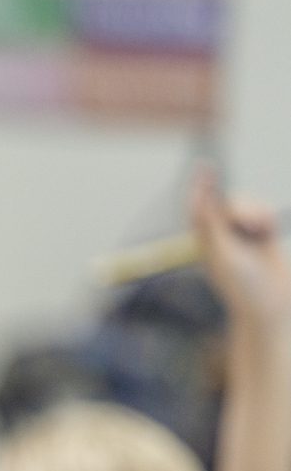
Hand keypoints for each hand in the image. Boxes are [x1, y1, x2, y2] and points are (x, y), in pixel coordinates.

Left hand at [191, 168, 290, 326]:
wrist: (272, 305)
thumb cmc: (242, 285)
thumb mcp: (223, 254)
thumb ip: (211, 225)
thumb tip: (198, 199)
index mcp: (204, 242)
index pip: (200, 209)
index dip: (202, 187)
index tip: (205, 165)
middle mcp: (221, 237)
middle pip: (228, 203)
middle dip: (242, 208)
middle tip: (252, 226)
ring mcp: (242, 235)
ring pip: (248, 205)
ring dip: (256, 213)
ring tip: (262, 232)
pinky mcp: (262, 235)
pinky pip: (263, 212)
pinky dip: (266, 217)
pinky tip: (268, 232)